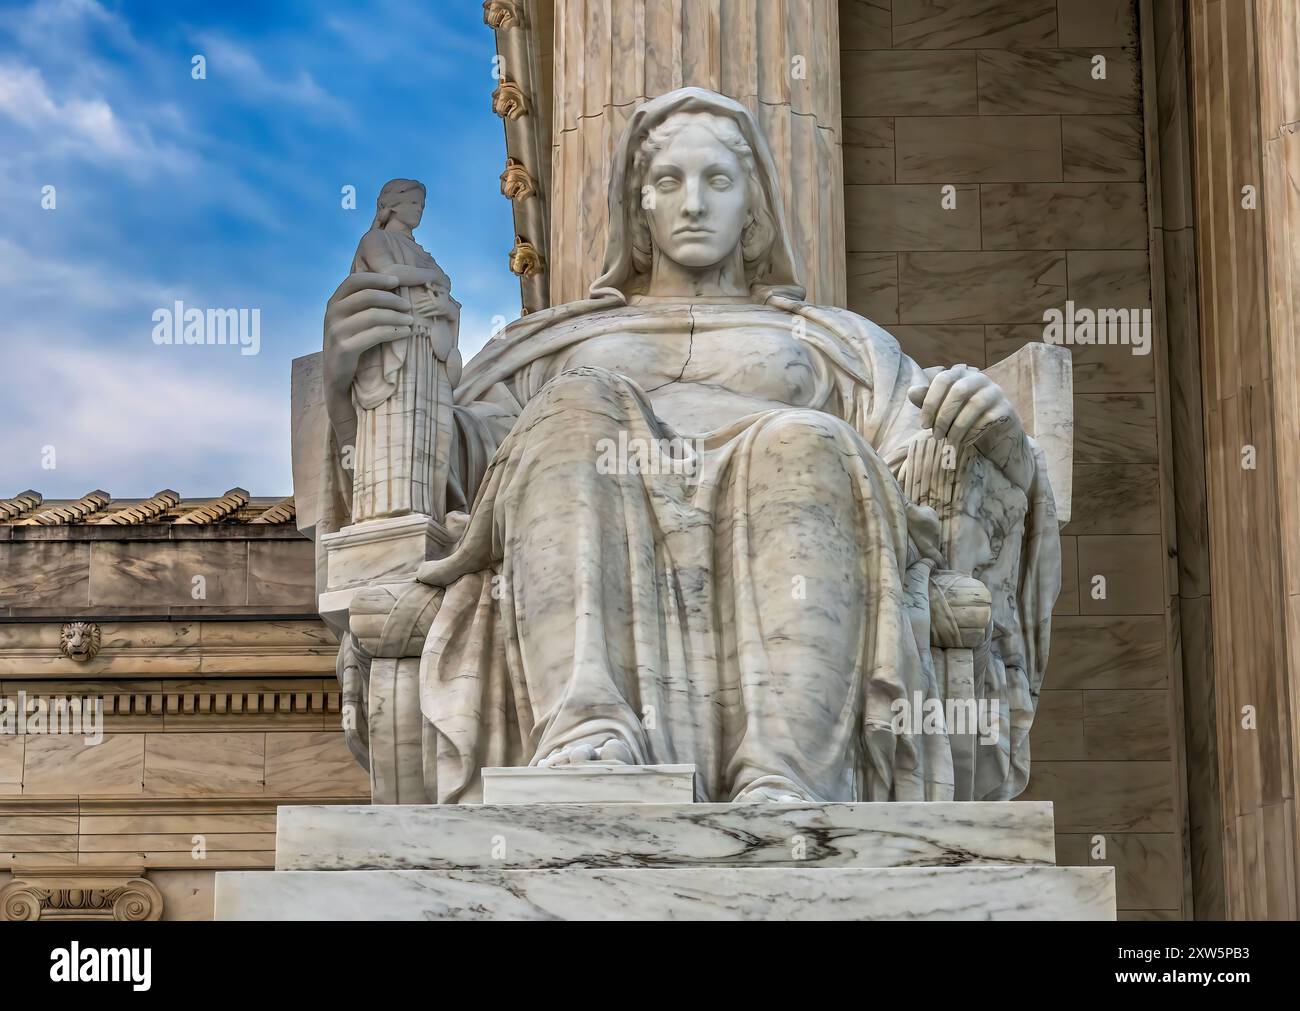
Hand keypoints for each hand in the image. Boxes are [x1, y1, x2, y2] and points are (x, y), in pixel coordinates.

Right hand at [323, 272, 412, 364]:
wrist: (335, 375)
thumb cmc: (350, 344)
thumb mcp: (350, 320)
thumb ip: (362, 304)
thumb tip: (392, 286)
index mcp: (334, 302)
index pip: (354, 280)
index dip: (376, 278)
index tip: (396, 281)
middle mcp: (332, 313)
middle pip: (366, 296)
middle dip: (391, 299)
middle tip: (408, 306)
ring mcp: (336, 330)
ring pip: (373, 315)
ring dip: (396, 317)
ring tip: (410, 321)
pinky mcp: (345, 347)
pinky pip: (375, 334)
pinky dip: (394, 331)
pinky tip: (406, 332)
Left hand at [907, 364, 1021, 450]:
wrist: (995, 437)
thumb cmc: (964, 420)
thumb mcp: (943, 411)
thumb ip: (927, 401)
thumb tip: (911, 392)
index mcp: (962, 374)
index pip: (943, 379)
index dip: (930, 402)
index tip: (924, 424)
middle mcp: (980, 379)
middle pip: (958, 391)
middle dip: (943, 416)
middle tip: (936, 435)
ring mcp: (995, 392)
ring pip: (973, 405)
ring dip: (957, 428)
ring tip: (949, 442)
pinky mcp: (1006, 409)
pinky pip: (987, 419)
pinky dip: (971, 434)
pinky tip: (964, 442)